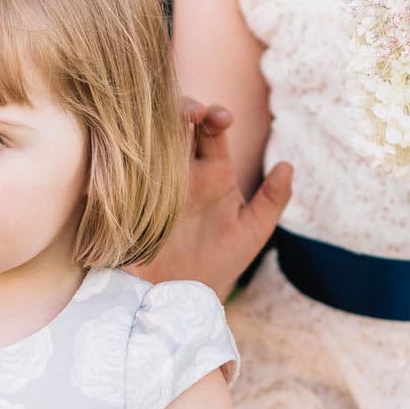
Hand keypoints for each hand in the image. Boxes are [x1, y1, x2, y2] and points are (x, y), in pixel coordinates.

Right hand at [139, 100, 292, 294]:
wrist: (178, 299)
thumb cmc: (216, 267)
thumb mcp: (251, 234)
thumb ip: (272, 201)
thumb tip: (289, 166)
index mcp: (212, 173)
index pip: (211, 129)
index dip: (215, 115)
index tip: (221, 119)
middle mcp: (181, 171)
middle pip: (177, 123)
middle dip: (184, 109)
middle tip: (194, 114)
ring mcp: (152, 181)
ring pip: (149, 135)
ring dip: (155, 121)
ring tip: (167, 122)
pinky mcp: (127, 196)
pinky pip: (120, 164)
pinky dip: (123, 146)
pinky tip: (134, 140)